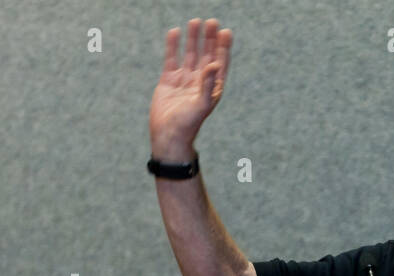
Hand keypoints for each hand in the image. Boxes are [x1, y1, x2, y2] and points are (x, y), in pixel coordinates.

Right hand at [149, 18, 232, 158]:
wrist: (168, 135)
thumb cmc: (187, 124)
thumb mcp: (201, 104)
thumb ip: (208, 84)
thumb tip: (215, 64)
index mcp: (212, 88)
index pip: (220, 63)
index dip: (223, 48)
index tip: (225, 31)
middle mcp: (200, 82)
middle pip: (206, 55)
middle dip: (209, 39)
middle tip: (212, 22)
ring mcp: (184, 80)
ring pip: (190, 54)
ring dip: (193, 39)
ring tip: (195, 22)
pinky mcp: (168, 80)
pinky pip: (172, 59)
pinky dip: (173, 46)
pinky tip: (175, 32)